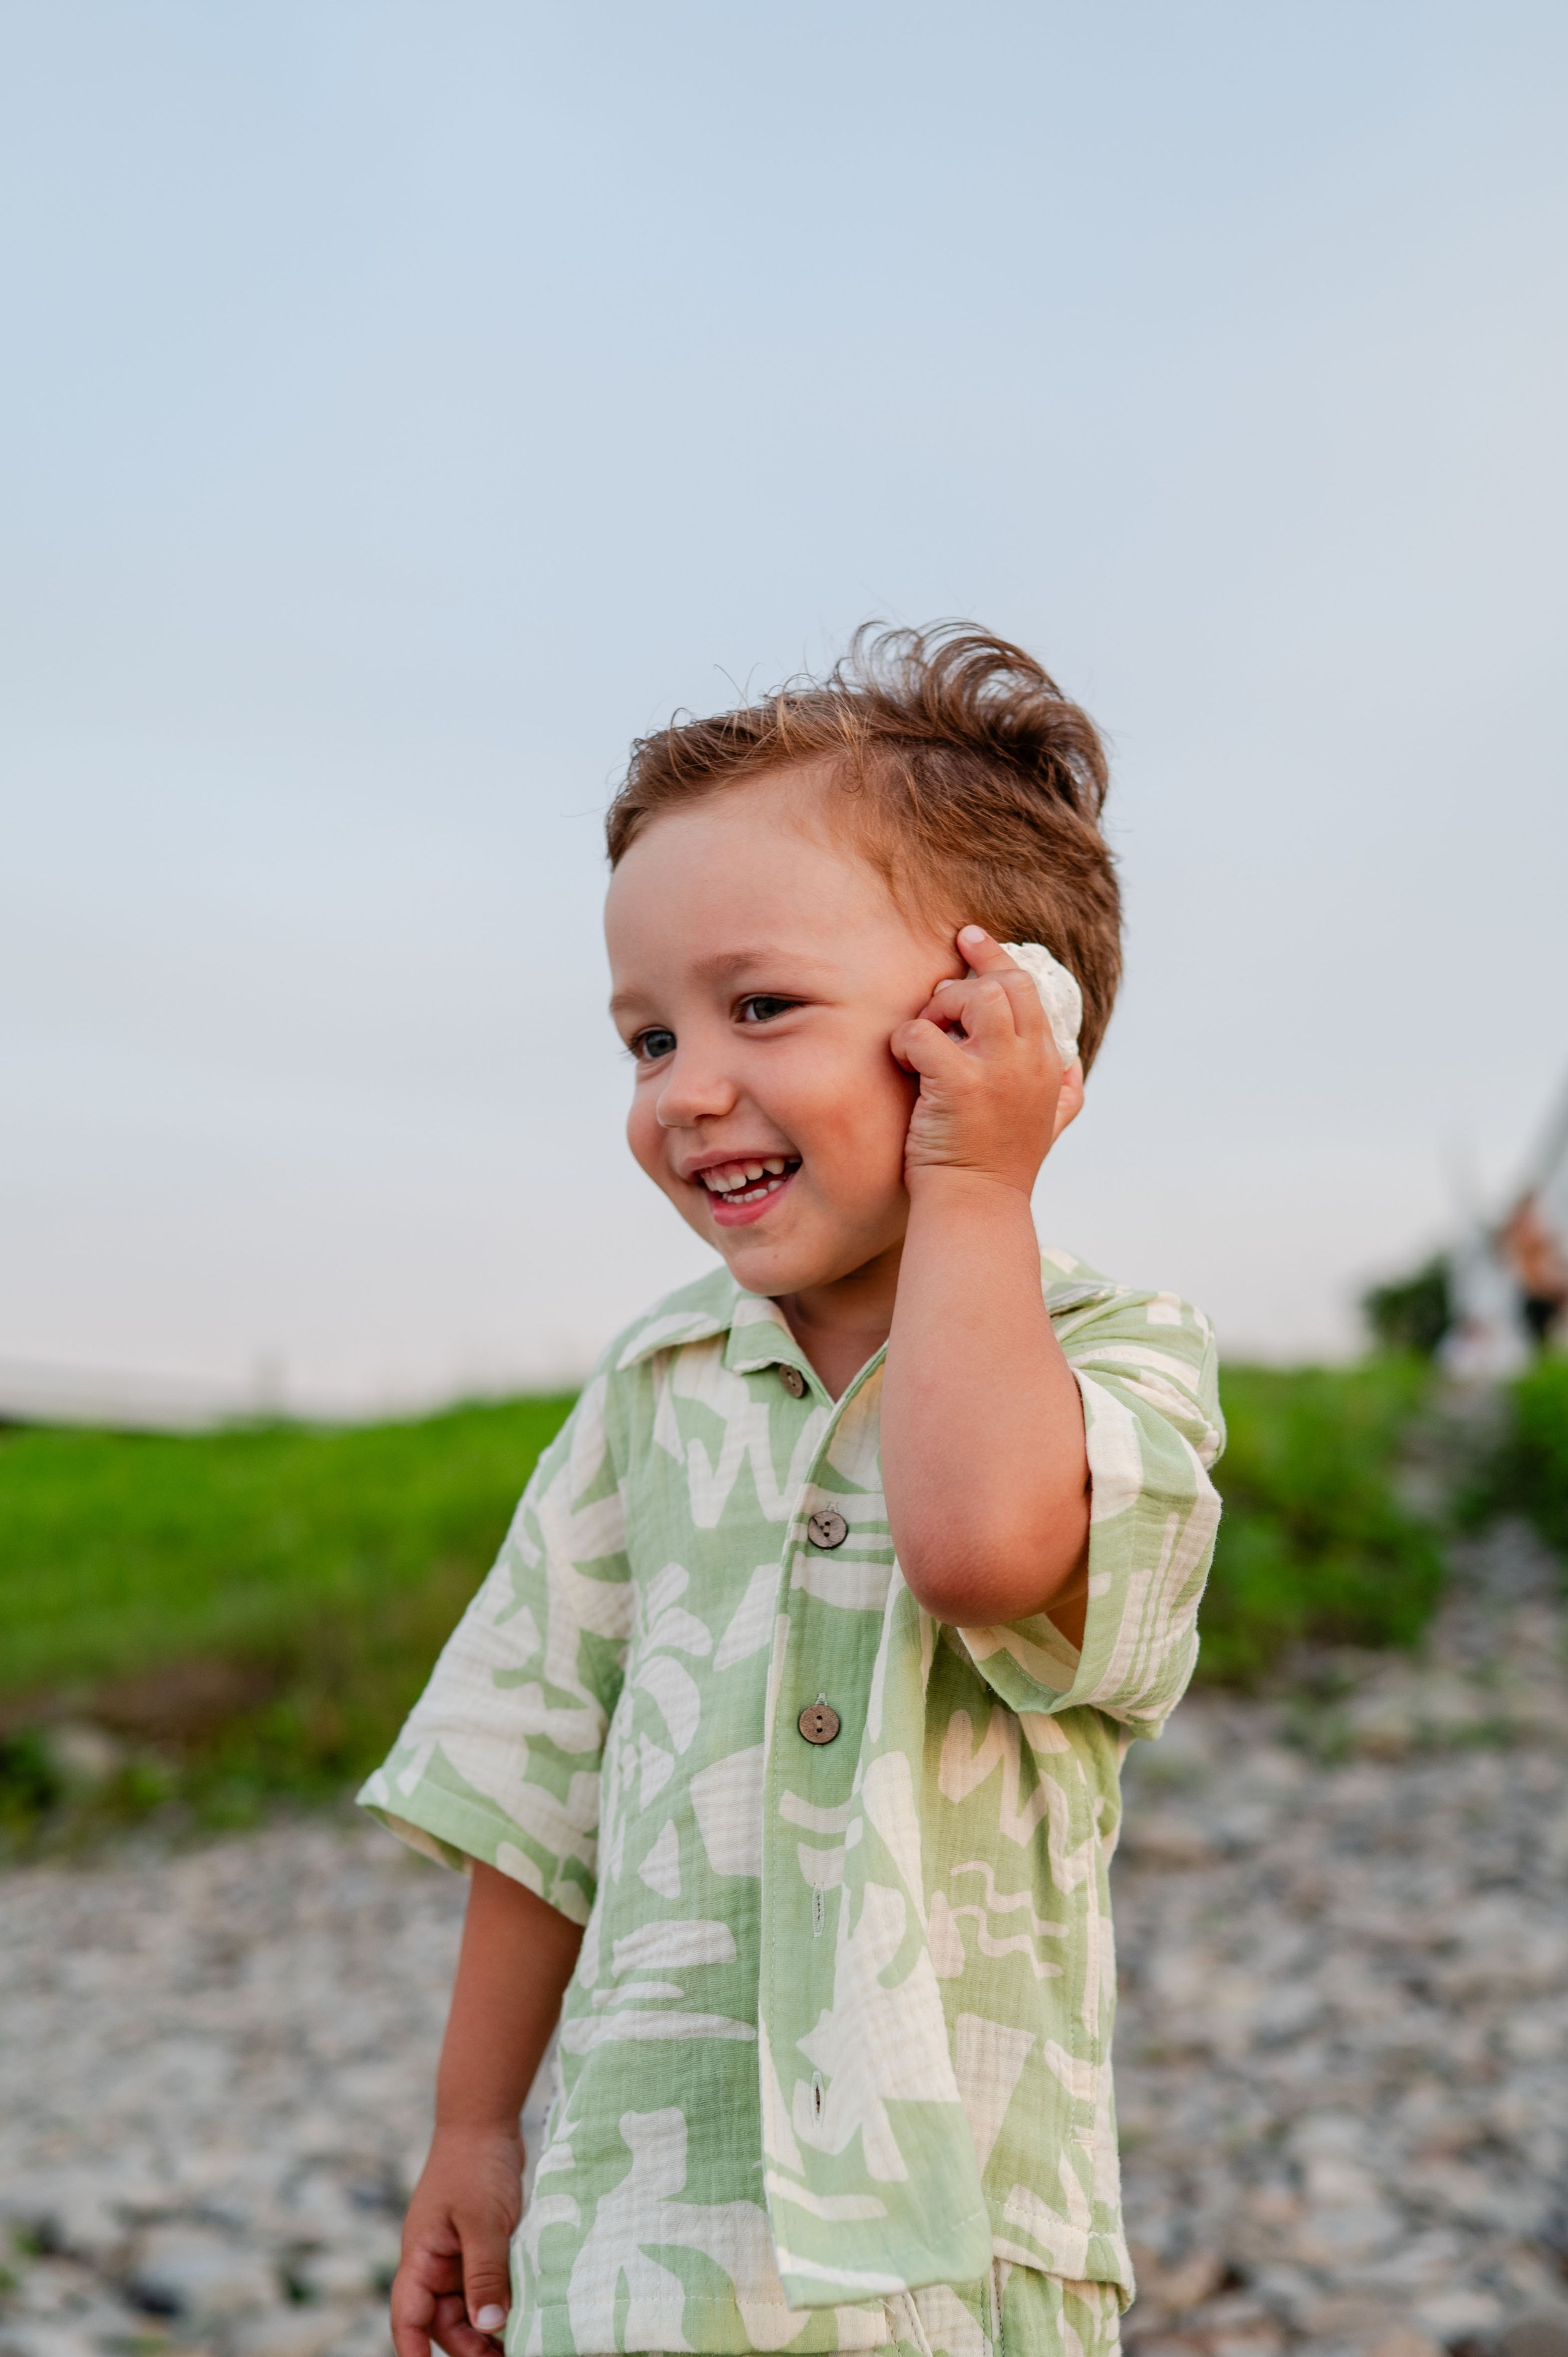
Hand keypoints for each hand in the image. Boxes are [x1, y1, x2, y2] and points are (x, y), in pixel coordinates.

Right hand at [391, 2122, 523, 2356]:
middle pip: (445, 2322)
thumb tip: (487, 2325)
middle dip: (472, 2346)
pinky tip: (531, 2310)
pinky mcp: (483, 2247)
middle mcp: (436, 2264)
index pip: (408, 2319)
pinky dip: (505, 2300)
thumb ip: (483, 2271)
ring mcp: (459, 2256)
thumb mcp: (481, 2220)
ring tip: (527, 2340)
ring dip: (492, 2326)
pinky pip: (490, 2285)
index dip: (415, 2353)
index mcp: (420, 2258)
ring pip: (471, 2307)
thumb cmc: (475, 2164)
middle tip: (512, 2356)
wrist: (487, 2120)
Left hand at [892, 926, 1082, 1195]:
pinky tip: (906, 1064)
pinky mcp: (957, 1085)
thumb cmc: (1001, 1166)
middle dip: (966, 978)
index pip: (1029, 988)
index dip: (997, 957)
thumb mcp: (1052, 1123)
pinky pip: (922, 1033)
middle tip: (941, 1000)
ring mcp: (995, 1071)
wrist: (976, 1206)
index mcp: (1048, 1063)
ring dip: (939, 1008)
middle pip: (1004, 983)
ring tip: (929, 1038)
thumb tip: (1071, 1061)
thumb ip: (1064, 1088)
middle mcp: (1028, 1060)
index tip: (970, 937)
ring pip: (970, 997)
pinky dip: (906, 1041)